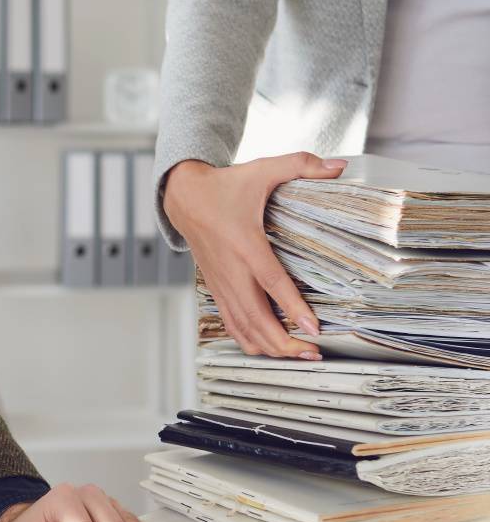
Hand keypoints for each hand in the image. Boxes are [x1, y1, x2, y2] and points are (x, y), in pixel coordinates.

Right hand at [163, 152, 346, 358]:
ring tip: (297, 356)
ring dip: (268, 347)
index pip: (271, 282)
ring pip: (242, 327)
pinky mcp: (216, 288)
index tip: (313, 328)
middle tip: (313, 354)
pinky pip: (231, 323)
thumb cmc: (224, 186)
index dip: (293, 308)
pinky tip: (269, 349)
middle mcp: (231, 270)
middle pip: (256, 318)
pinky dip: (249, 340)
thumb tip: (339, 166)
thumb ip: (300, 164)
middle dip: (284, 342)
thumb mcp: (262, 169)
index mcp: (245, 244)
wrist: (183, 197)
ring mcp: (221, 283)